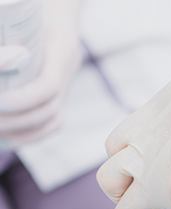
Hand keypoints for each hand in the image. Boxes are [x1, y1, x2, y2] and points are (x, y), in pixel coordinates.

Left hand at [0, 0, 81, 145]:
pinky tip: (9, 138)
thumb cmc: (27, 7)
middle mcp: (68, 71)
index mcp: (61, 50)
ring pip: (52, 120)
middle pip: (49, 110)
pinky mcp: (59, 93)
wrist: (55, 7)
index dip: (23, 100)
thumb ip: (8, 45)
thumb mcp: (19, 15)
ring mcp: (66, 83)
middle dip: (16, 121)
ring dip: (22, 132)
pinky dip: (32, 134)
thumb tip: (11, 60)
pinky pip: (52, 122)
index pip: (48, 87)